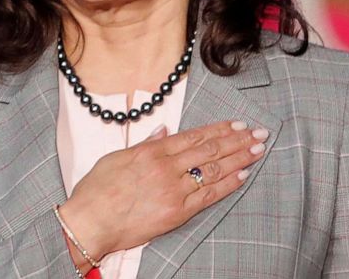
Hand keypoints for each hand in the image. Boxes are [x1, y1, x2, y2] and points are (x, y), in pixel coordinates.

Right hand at [58, 120, 268, 257]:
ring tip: (258, 150)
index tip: (238, 124)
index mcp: (152, 151)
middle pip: (211, 150)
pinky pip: (209, 197)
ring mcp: (174, 190)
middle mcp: (167, 167)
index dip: (220, 129)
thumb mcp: (117, 157)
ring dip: (240, 159)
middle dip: (238, 140)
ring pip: (214, 170)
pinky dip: (228, 185)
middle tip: (259, 133)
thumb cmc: (96, 191)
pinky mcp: (177, 213)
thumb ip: (144, 144)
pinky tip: (243, 175)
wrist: (89, 222)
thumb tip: (163, 131)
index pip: (195, 136)